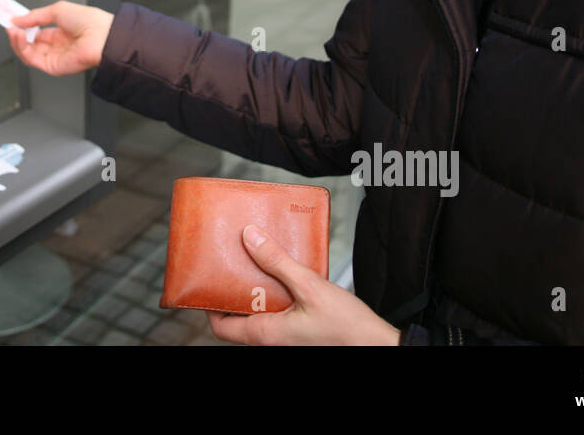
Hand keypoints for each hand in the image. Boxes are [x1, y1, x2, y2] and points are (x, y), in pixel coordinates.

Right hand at [5, 0, 114, 76]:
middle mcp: (56, 46)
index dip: (22, 26)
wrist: (101, 36)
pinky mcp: (52, 67)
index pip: (35, 31)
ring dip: (16, 40)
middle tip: (7, 24)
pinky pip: (31, 59)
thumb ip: (35, 16)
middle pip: (29, 43)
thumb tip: (18, 19)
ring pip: (27, 52)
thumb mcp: (57, 10)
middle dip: (16, 33)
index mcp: (60, 33)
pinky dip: (22, 47)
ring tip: (12, 29)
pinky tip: (19, 36)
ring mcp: (54, 57)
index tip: (11, 19)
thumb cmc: (89, 21)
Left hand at [206, 225, 401, 345]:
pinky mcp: (301, 329)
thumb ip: (277, 262)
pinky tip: (286, 269)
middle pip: (238, 315)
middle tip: (233, 259)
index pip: (221, 327)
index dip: (208, 304)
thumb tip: (249, 238)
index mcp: (266, 334)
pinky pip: (279, 309)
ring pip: (259, 310)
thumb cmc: (347, 328)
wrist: (377, 345)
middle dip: (233, 287)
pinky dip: (276, 290)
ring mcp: (287, 335)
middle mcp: (272, 338)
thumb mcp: (309, 287)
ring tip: (259, 257)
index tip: (207, 278)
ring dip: (256, 286)